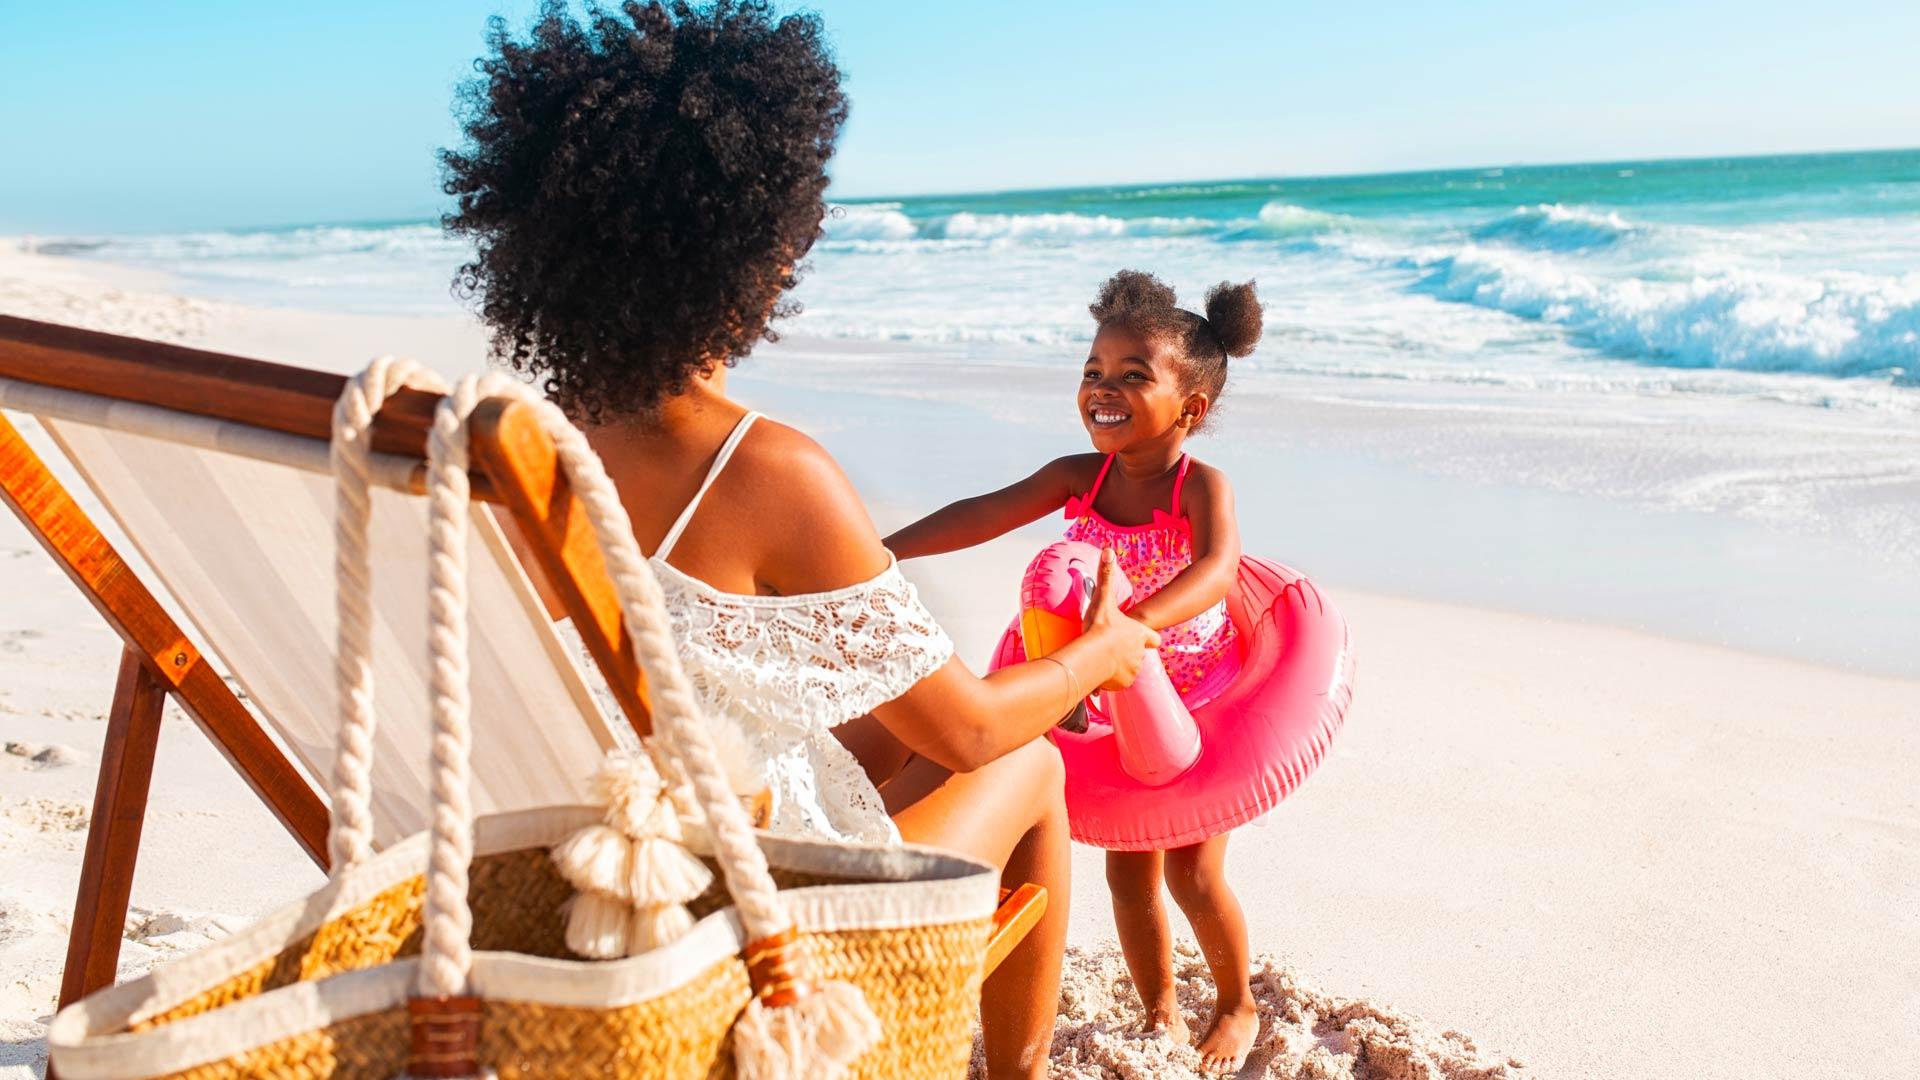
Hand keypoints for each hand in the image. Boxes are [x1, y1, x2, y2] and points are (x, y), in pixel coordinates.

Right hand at [1081, 548, 1158, 689]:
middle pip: (1136, 654)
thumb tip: (1108, 550)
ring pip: (1126, 670)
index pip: (1154, 640)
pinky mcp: (1122, 684)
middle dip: (1125, 653)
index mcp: (1139, 634)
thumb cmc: (1099, 628)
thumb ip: (1105, 575)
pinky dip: (1109, 680)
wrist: (1092, 658)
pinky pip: (1116, 683)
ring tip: (1101, 660)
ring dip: (1117, 667)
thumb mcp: (1102, 600)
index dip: (1148, 638)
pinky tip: (1098, 673)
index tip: (1140, 637)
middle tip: (1108, 648)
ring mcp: (1133, 670)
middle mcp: (1140, 654)